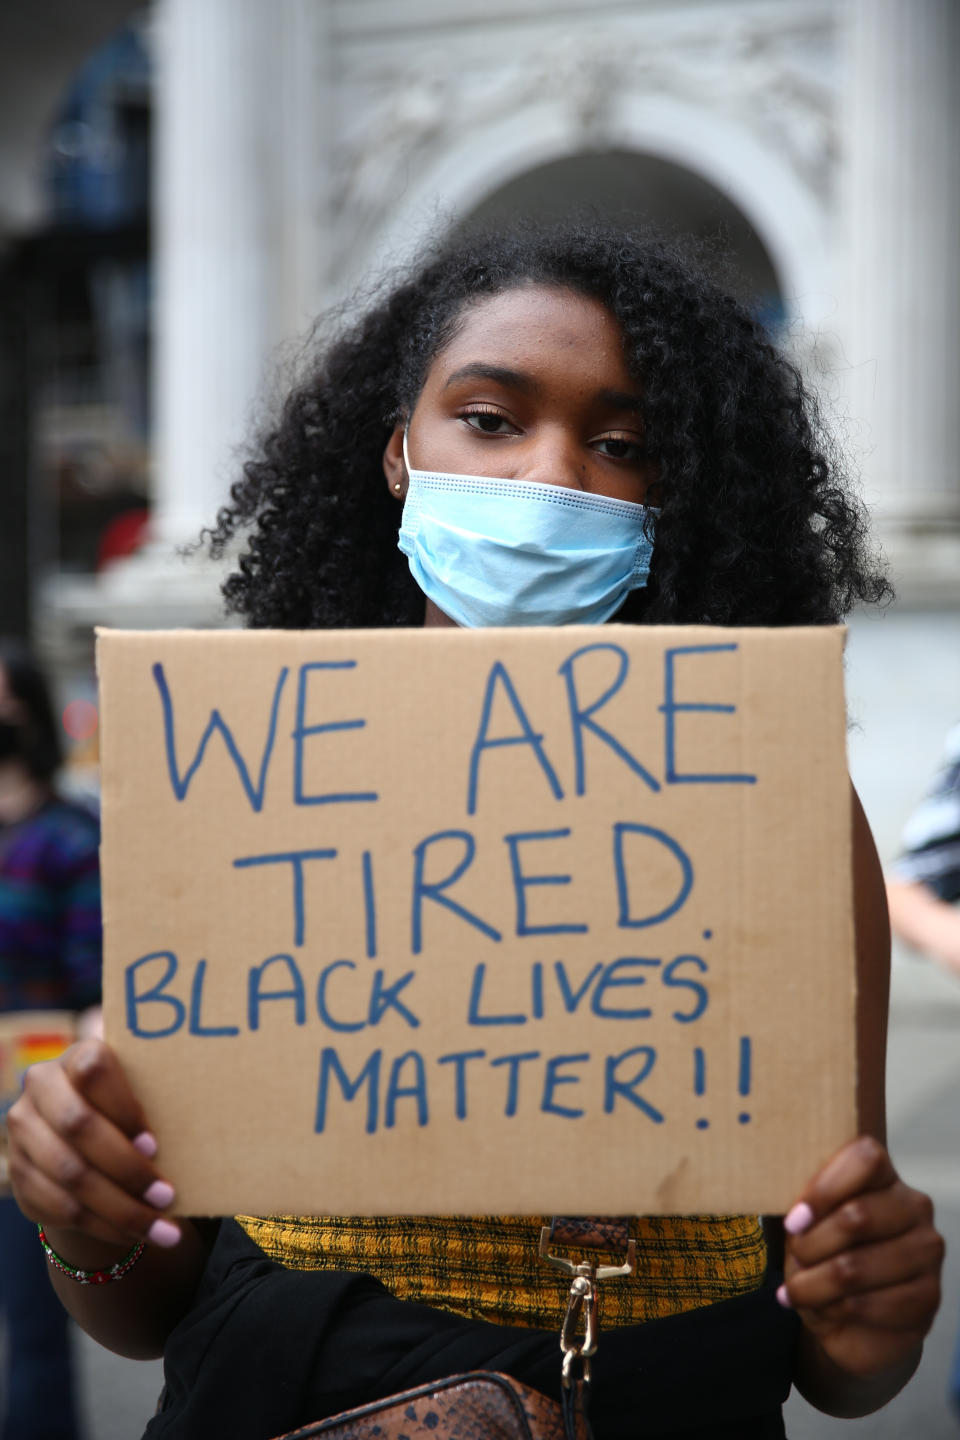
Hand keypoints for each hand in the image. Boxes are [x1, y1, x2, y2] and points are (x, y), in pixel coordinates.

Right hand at [6, 1039, 180, 1252]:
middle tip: (168, 1196)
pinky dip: (102, 1226)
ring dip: (120, 1208)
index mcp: (76, 1055)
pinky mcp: (20, 1174)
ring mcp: (24, 1131)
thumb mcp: (145, 1092)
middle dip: (127, 1168)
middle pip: (78, 1126)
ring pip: (70, 1174)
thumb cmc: (133, 1108)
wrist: (87, 1137)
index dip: (124, 1108)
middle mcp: (41, 1086)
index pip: (94, 1070)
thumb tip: (218, 1104)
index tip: (155, 1145)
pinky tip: (134, 1236)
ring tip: (162, 1227)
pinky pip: (59, 1206)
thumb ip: (163, 1093)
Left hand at [780, 1136, 942, 1381]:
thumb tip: (789, 1216)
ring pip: (856, 1267)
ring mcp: (926, 1251)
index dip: (825, 1188)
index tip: (794, 1220)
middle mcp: (913, 1207)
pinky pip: (868, 1304)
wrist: (854, 1320)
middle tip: (794, 1259)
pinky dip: (833, 1309)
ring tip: (797, 1290)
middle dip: (812, 1245)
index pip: (865, 1159)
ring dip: (814, 1284)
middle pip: (857, 1216)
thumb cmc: (826, 1258)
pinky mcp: (927, 1296)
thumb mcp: (809, 1227)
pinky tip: (823, 1309)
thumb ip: (803, 1209)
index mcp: (884, 1176)